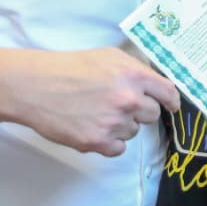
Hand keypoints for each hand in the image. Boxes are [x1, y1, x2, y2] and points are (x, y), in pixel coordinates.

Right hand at [12, 47, 179, 156]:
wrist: (35, 86)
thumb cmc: (69, 68)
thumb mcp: (108, 56)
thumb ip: (135, 69)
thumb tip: (155, 85)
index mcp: (133, 75)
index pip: (168, 93)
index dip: (171, 101)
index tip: (171, 106)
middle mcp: (128, 99)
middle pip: (151, 115)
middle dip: (139, 112)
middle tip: (118, 105)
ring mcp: (114, 122)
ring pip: (133, 132)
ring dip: (121, 126)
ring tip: (97, 113)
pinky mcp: (98, 141)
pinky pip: (118, 149)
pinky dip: (109, 142)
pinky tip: (93, 128)